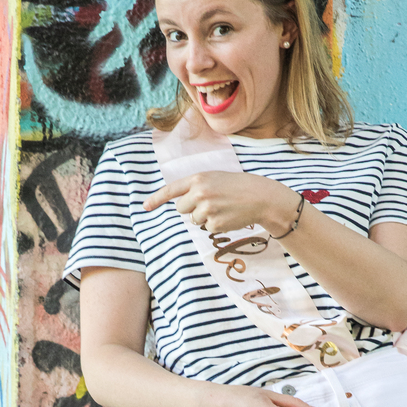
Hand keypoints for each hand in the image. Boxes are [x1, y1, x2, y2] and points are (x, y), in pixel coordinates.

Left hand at [144, 171, 296, 236]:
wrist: (261, 197)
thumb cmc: (238, 187)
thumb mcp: (215, 179)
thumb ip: (197, 187)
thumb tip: (180, 205)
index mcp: (199, 178)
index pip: (172, 189)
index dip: (157, 198)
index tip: (145, 206)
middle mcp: (200, 193)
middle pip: (181, 208)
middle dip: (191, 209)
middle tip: (211, 202)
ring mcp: (207, 209)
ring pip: (193, 220)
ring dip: (204, 217)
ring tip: (222, 208)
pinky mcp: (215, 223)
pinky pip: (207, 228)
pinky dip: (216, 225)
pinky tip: (228, 216)